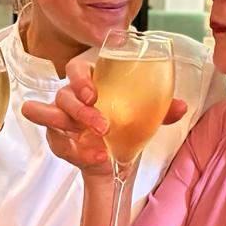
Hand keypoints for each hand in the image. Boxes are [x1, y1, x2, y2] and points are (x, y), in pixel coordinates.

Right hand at [21, 58, 187, 177]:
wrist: (117, 157)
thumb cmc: (127, 124)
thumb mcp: (146, 116)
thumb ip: (162, 109)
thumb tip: (181, 106)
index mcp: (91, 81)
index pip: (75, 68)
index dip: (79, 78)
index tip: (94, 94)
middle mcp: (71, 97)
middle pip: (62, 94)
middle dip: (80, 110)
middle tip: (103, 126)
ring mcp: (60, 119)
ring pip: (44, 113)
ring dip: (65, 124)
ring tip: (96, 139)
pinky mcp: (58, 141)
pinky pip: (56, 144)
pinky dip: (77, 152)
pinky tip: (98, 157)